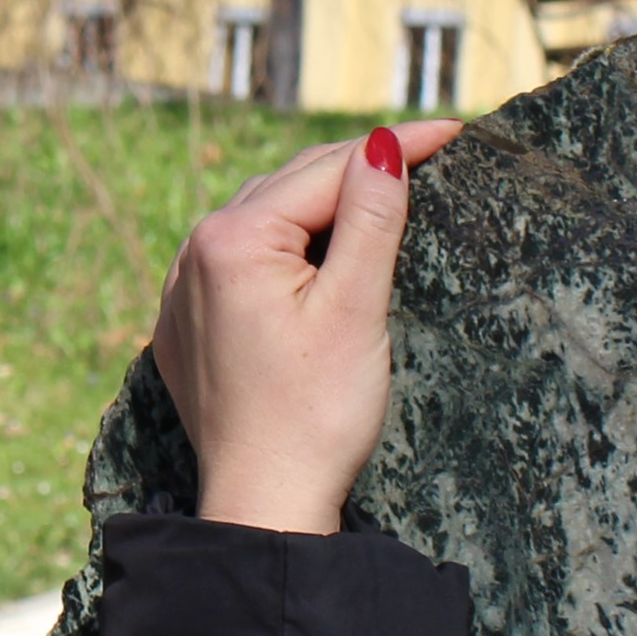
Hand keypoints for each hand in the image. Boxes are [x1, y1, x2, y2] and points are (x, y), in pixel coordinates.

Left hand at [148, 121, 459, 533]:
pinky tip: (316, 249)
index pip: (326, 170)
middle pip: (291, 186)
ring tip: (378, 189)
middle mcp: (194, 253)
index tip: (453, 130)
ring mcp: (182, 291)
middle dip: (357, 166)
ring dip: (318, 202)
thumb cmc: (315, 416)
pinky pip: (240, 262)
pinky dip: (284, 245)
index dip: (394, 147)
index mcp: (232, 239)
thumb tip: (381, 144)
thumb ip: (369, 219)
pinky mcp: (186, 327)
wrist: (264, 505)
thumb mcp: (355, 309)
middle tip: (426, 152)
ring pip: (264, 219)